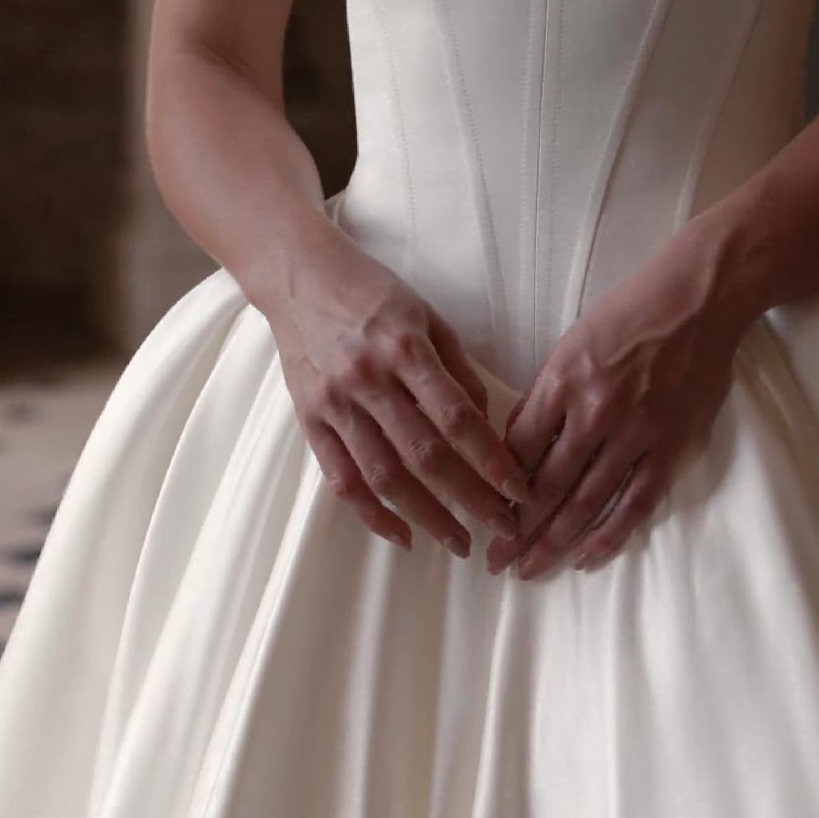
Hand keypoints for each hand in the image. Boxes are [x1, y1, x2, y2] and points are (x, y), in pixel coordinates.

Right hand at [268, 229, 529, 557]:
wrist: (299, 275)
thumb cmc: (372, 291)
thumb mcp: (426, 314)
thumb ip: (457, 368)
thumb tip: (485, 423)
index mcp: (405, 348)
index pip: (458, 418)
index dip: (492, 460)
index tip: (520, 490)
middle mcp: (369, 380)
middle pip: (426, 455)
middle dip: (470, 499)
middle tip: (503, 529)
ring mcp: (336, 403)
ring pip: (384, 476)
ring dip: (426, 517)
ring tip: (459, 542)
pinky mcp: (310, 420)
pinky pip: (341, 478)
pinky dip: (371, 514)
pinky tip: (401, 534)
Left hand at [486, 233, 744, 579]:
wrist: (700, 297)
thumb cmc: (632, 311)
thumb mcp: (573, 341)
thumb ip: (549, 394)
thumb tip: (521, 445)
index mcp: (563, 380)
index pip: (519, 447)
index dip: (497, 486)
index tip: (484, 512)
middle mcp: (594, 411)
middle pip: (545, 485)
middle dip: (516, 529)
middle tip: (495, 562)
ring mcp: (635, 433)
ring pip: (586, 502)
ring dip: (553, 542)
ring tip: (529, 570)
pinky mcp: (671, 447)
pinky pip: (635, 503)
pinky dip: (609, 536)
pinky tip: (586, 558)